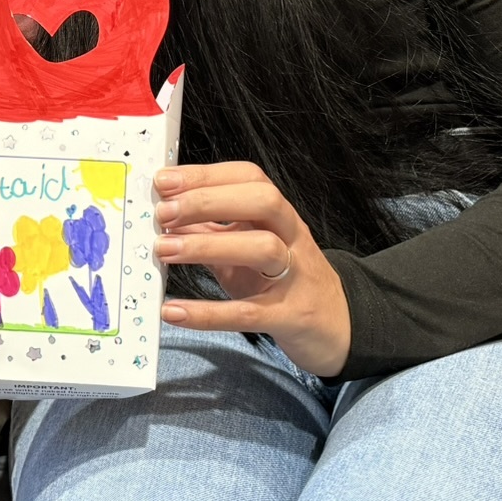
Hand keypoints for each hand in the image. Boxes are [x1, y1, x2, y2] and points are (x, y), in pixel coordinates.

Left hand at [152, 162, 350, 377]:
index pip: (250, 178)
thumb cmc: (284, 282)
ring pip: (261, 248)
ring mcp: (294, 276)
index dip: (207, 175)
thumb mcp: (248, 251)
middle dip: (208, 200)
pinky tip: (174, 311)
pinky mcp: (289, 316)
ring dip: (208, 245)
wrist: (338, 325)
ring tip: (164, 250)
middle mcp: (291, 238)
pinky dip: (208, 314)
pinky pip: (249, 313)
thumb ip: (213, 232)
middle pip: (262, 201)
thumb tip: (164, 217)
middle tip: (163, 212)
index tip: (165, 181)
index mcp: (279, 216)